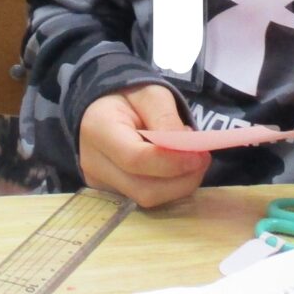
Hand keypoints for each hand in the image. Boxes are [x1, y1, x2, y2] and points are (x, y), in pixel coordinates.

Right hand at [78, 84, 209, 209]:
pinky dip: (167, 187)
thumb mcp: (152, 94)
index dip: (172, 162)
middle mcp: (92, 163)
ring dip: (177, 184)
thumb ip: (168, 120)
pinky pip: (144, 198)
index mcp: (98, 129)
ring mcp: (99, 183)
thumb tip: (187, 150)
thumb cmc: (129, 96)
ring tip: (187, 158)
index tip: (199, 155)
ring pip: (147, 199)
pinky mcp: (110, 193)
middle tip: (201, 157)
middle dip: (181, 179)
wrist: (103, 107)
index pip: (136, 159)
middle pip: (143, 189)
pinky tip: (172, 167)